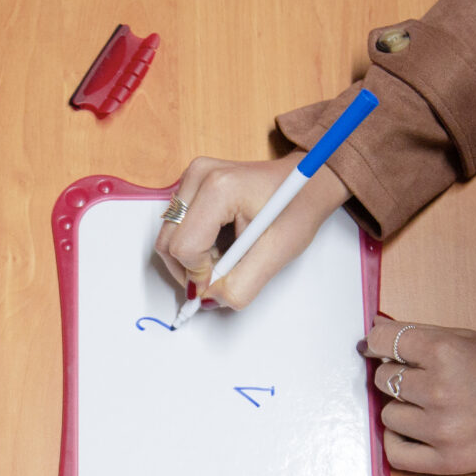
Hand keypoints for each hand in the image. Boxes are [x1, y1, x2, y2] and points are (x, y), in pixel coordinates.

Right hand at [154, 153, 352, 309]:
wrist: (307, 183)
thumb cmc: (297, 209)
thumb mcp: (276, 254)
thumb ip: (240, 285)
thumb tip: (208, 300)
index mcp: (219, 188)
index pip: (184, 248)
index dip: (200, 275)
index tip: (222, 282)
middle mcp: (199, 176)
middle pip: (169, 243)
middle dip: (192, 269)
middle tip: (226, 273)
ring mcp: (192, 177)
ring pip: (170, 237)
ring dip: (194, 259)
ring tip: (228, 255)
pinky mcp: (191, 184)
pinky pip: (176, 228)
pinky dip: (195, 246)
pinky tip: (222, 243)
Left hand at [363, 320, 475, 474]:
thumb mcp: (471, 339)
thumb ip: (422, 335)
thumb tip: (376, 332)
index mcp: (445, 352)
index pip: (382, 342)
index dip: (379, 344)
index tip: (382, 349)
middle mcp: (439, 389)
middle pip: (383, 378)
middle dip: (399, 376)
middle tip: (426, 380)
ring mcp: (440, 428)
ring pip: (387, 414)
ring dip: (402, 409)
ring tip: (431, 407)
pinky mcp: (444, 460)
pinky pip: (395, 452)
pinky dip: (399, 441)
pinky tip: (416, 431)